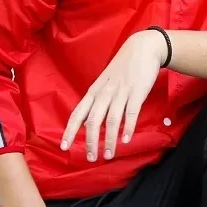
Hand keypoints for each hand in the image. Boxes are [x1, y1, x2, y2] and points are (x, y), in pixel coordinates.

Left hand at [60, 30, 167, 161]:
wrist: (142, 48)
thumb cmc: (123, 67)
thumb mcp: (105, 82)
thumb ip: (98, 100)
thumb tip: (89, 121)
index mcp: (94, 92)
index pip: (78, 114)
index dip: (70, 131)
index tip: (64, 147)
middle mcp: (104, 93)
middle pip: (93, 121)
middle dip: (90, 142)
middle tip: (90, 158)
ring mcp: (121, 93)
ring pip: (111, 120)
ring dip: (109, 139)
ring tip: (108, 155)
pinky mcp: (137, 93)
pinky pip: (131, 113)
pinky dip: (128, 127)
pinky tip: (126, 140)